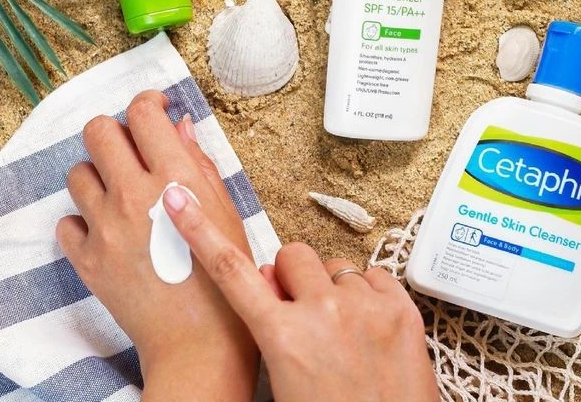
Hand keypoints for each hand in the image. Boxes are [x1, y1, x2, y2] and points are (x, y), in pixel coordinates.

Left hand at [56, 91, 258, 401]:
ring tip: (120, 191)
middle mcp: (133, 195)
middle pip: (98, 131)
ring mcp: (105, 228)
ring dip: (98, 173)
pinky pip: (66, 222)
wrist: (199, 340)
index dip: (148, 101)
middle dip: (116, 129)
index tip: (155, 108)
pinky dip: (83, 219)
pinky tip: (107, 228)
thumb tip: (178, 126)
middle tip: (134, 146)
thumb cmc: (226, 276)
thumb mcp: (226, 210)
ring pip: (77, 173)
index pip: (143, 115)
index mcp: (175, 178)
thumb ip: (199, 163)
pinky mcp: (86, 260)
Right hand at [163, 188, 439, 401]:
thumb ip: (272, 328)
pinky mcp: (401, 307)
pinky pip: (374, 275)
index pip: (231, 271)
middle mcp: (323, 312)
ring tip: (341, 328)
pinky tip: (369, 325)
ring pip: (336, 265)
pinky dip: (368, 293)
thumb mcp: (283, 382)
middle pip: (293, 255)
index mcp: (283, 338)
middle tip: (301, 308)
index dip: (199, 231)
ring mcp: (366, 306)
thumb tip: (272, 284)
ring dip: (332, 288)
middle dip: (293, 276)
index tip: (179, 198)